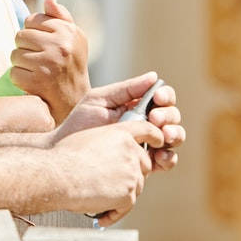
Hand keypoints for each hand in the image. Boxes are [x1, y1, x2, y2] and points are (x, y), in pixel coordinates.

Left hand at [10, 0, 90, 123]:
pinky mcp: (38, 81)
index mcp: (68, 31)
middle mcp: (60, 45)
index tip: (41, 42)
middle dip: (25, 47)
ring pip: (15, 54)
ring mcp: (49, 63)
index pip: (33, 19)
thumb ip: (61, 17)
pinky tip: (33, 82)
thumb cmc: (72, 66)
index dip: (33, 31)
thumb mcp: (74, 39)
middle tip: (37, 58)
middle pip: (21, 36)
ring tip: (36, 70)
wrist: (75, 100)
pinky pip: (14, 73)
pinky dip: (20, 79)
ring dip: (21, 64)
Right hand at [51, 122, 156, 226]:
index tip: (160, 142)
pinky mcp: (128, 194)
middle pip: (144, 164)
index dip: (156, 136)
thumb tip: (109, 153)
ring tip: (102, 198)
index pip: (147, 130)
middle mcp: (131, 152)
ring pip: (137, 186)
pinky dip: (115, 213)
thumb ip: (107, 141)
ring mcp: (132, 174)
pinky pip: (127, 206)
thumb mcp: (89, 137)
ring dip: (122, 194)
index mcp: (121, 134)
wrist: (60, 176)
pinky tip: (103, 216)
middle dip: (133, 173)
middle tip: (114, 181)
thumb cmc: (65, 157)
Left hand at [56, 72, 183, 172]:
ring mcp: (148, 143)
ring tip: (163, 136)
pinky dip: (168, 157)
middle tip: (154, 118)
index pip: (162, 98)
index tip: (157, 98)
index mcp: (138, 105)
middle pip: (172, 116)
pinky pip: (166, 160)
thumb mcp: (99, 100)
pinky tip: (160, 156)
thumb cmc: (80, 123)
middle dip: (168, 116)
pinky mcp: (146, 163)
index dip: (165, 96)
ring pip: (174, 137)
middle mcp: (147, 123)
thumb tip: (154, 77)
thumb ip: (125, 89)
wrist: (66, 151)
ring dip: (174, 134)